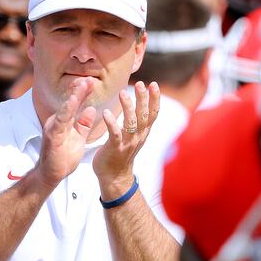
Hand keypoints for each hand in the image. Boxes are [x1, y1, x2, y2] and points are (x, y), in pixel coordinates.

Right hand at [35, 77, 96, 187]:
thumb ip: (83, 124)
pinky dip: (66, 111)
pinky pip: (60, 122)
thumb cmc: (63, 157)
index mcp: (64, 122)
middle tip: (90, 78)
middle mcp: (58, 122)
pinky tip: (73, 103)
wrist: (51, 175)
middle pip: (70, 103)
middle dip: (80, 90)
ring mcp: (54, 128)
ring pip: (65, 109)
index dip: (84, 93)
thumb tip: (91, 109)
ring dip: (74, 97)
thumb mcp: (78, 138)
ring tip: (82, 85)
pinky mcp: (52, 136)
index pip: (75, 105)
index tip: (93, 82)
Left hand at [94, 81, 159, 195]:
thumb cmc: (121, 153)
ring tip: (122, 93)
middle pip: (144, 115)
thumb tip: (140, 105)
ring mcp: (128, 143)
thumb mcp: (134, 136)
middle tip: (141, 84)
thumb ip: (138, 122)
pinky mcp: (115, 148)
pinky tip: (106, 112)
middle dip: (143, 98)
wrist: (115, 177)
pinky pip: (115, 134)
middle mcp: (139, 136)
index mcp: (144, 132)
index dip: (155, 98)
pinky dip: (111, 123)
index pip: (153, 113)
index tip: (153, 84)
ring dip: (128, 107)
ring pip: (131, 122)